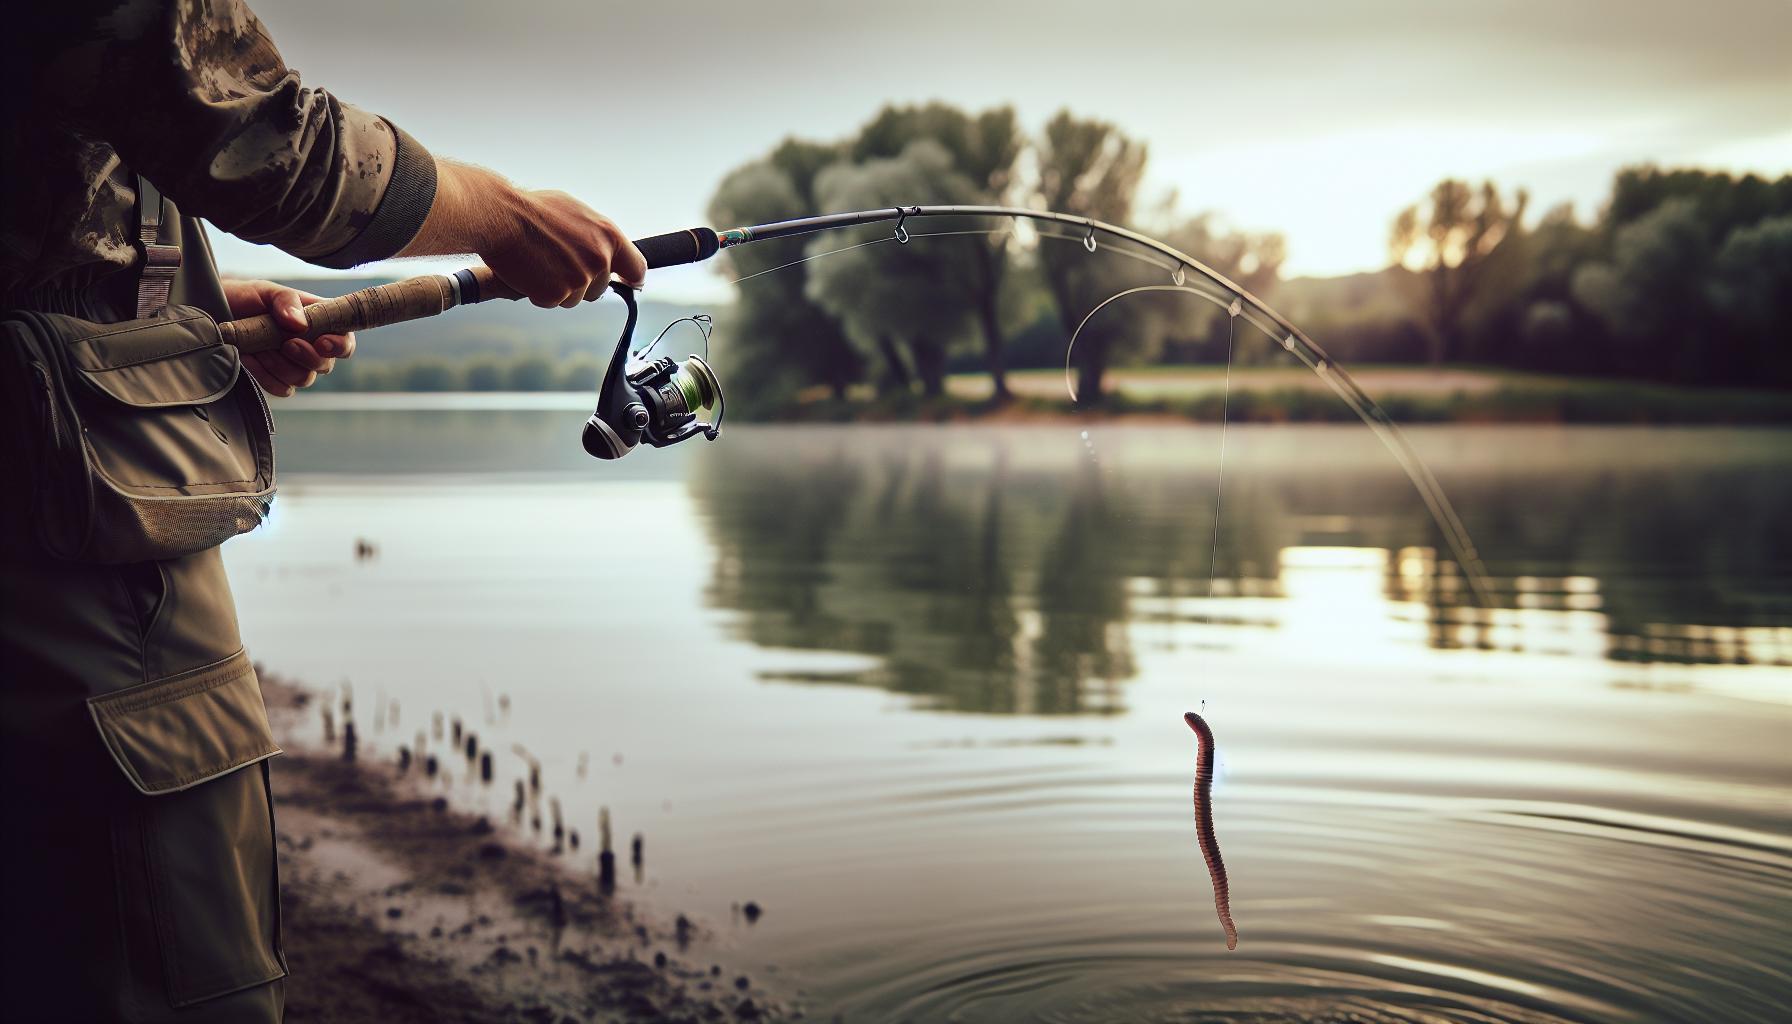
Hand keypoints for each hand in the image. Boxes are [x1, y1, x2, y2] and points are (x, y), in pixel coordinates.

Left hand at [221, 279, 354, 396]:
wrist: (211, 314)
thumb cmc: (243, 298)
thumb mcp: (265, 291)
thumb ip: (287, 301)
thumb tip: (301, 324)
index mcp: (318, 321)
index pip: (345, 340)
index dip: (340, 346)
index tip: (322, 342)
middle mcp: (310, 345)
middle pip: (326, 365)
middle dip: (307, 357)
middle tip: (286, 344)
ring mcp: (292, 364)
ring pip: (304, 379)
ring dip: (282, 365)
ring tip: (260, 347)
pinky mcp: (274, 379)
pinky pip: (282, 389)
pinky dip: (267, 376)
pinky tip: (251, 360)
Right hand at [399, 160, 646, 308]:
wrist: (501, 217)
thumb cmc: (534, 209)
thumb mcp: (576, 212)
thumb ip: (597, 234)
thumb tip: (608, 249)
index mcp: (609, 236)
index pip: (636, 268)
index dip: (631, 277)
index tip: (629, 282)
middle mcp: (600, 260)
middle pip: (599, 288)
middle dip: (581, 281)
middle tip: (556, 261)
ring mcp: (579, 280)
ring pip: (575, 298)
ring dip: (559, 288)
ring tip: (539, 262)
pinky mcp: (557, 295)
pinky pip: (552, 302)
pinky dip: (539, 292)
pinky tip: (529, 271)